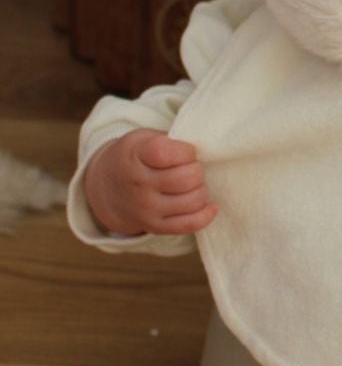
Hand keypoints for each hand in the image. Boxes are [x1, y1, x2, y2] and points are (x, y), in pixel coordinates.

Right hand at [84, 128, 216, 236]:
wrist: (106, 187)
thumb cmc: (135, 157)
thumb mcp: (143, 139)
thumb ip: (169, 141)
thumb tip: (203, 150)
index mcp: (136, 156)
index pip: (168, 154)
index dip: (186, 151)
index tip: (187, 151)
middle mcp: (140, 184)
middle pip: (187, 178)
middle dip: (197, 170)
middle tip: (192, 168)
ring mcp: (147, 208)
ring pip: (192, 201)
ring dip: (202, 190)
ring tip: (195, 184)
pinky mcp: (155, 226)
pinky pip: (188, 225)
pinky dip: (205, 215)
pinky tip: (211, 206)